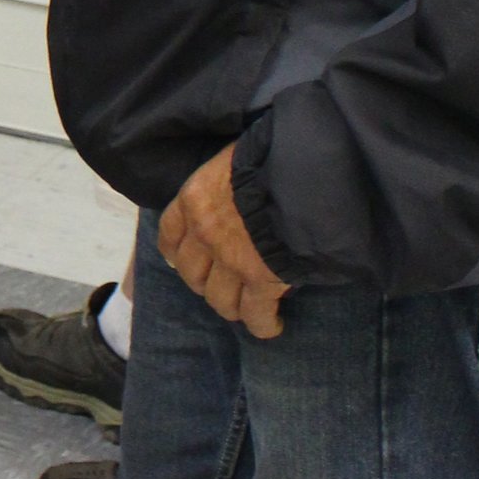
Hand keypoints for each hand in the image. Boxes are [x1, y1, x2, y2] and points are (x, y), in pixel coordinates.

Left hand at [158, 143, 288, 339]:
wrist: (309, 170)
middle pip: (192, 275)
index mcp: (195, 198)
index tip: (184, 261)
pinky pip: (255, 315)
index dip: (178, 253)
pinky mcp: (261, 280)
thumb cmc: (277, 154)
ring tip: (249, 305)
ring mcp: (231, 260)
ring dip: (233, 306)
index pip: (169, 234)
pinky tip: (273, 323)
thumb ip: (228, 183)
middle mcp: (204, 232)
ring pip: (220, 301)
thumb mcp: (238, 158)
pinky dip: (264, 324)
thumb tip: (238, 193)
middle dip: (207, 282)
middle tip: (226, 283)